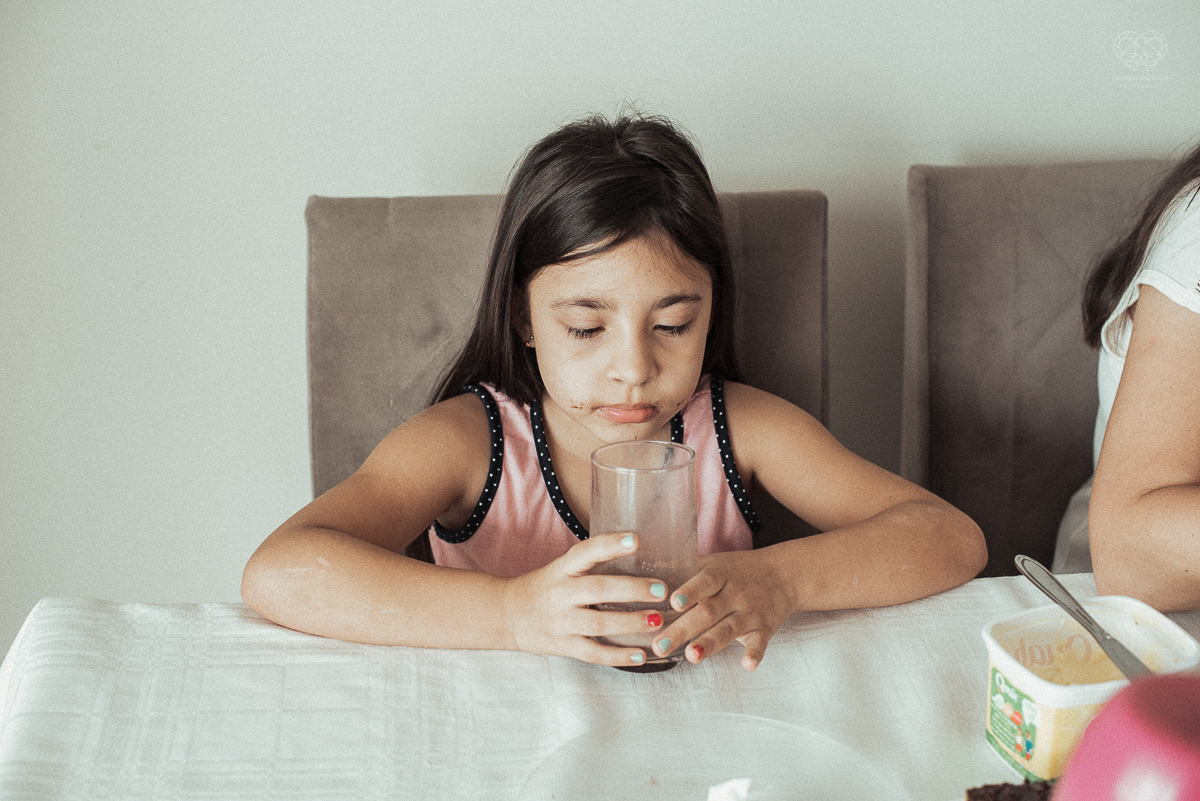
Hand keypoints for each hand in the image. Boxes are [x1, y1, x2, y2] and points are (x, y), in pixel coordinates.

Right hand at [500, 533, 670, 666]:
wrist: (506, 614)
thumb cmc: (545, 588)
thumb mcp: (561, 568)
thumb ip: (591, 564)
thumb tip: (638, 550)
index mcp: (561, 569)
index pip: (585, 552)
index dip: (609, 545)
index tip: (635, 539)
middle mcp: (560, 594)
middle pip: (599, 589)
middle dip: (633, 590)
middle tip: (662, 589)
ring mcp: (560, 622)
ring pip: (599, 623)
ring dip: (631, 622)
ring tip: (658, 620)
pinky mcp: (563, 646)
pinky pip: (594, 653)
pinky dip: (618, 656)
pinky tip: (641, 655)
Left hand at [650, 549, 794, 670]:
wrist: (784, 574)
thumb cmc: (738, 570)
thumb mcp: (714, 562)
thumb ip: (684, 569)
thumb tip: (643, 575)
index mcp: (720, 575)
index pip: (704, 582)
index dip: (689, 591)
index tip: (672, 602)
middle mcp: (735, 594)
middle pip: (708, 612)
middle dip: (683, 629)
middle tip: (659, 645)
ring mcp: (750, 613)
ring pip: (728, 630)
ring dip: (710, 644)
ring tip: (691, 656)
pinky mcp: (764, 630)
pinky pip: (759, 643)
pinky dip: (754, 654)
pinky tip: (746, 665)